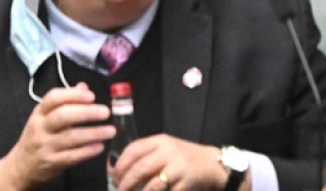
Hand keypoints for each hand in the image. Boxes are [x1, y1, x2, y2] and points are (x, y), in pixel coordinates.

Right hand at [0, 83, 112, 190]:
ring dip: (93, 133)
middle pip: (62, 116)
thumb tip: (84, 87)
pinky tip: (100, 146)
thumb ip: (66, 101)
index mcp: (40, 112)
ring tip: (111, 130)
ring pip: (70, 137)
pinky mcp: (51, 163)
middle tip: (106, 112)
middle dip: (86, 113)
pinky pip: (71, 156)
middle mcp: (40, 127)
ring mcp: (44, 146)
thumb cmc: (39, 136)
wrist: (20, 166)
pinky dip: (87, 151)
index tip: (92, 96)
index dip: (73, 95)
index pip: (53, 98)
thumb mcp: (46, 116)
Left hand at [110, 135, 231, 190]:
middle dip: (125, 183)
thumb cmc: (183, 158)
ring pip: (152, 185)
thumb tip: (114, 171)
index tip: (114, 176)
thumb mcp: (165, 150)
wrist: (212, 165)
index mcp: (161, 141)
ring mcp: (179, 168)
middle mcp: (170, 151)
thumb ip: (144, 156)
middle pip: (140, 168)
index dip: (119, 165)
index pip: (134, 149)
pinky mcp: (186, 183)